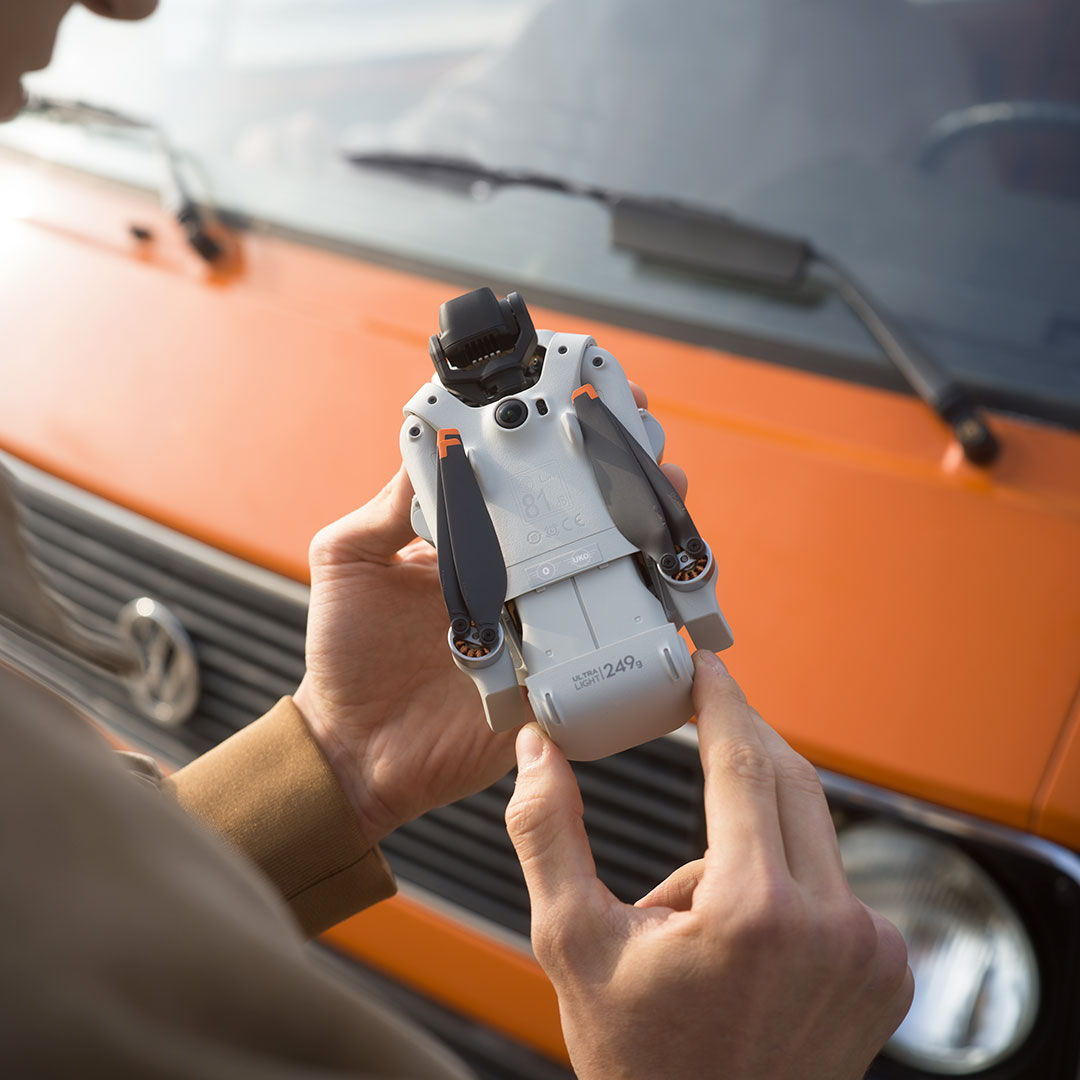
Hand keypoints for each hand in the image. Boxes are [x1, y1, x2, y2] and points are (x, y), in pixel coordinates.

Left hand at [295, 385, 685, 847]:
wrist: (358, 749)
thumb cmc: (346, 655)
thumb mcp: (347, 561)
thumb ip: (384, 510)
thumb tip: (427, 451)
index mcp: (470, 541)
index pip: (520, 479)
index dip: (553, 440)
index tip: (584, 399)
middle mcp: (513, 575)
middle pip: (580, 514)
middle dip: (620, 470)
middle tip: (643, 439)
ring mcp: (539, 622)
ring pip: (608, 568)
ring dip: (647, 526)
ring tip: (667, 489)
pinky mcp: (555, 674)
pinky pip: (610, 643)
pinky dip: (647, 615)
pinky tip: (668, 579)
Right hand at [505, 650, 912, 1079]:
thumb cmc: (639, 1058)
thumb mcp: (572, 942)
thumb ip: (548, 832)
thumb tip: (537, 751)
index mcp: (754, 911)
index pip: (743, 761)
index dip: (720, 700)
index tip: (704, 663)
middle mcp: (831, 925)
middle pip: (788, 779)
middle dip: (739, 741)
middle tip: (696, 718)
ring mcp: (872, 950)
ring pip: (807, 831)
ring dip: (750, 830)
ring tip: (693, 911)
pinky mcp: (889, 968)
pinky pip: (833, 881)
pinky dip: (786, 878)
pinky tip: (744, 937)